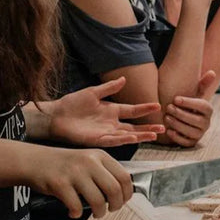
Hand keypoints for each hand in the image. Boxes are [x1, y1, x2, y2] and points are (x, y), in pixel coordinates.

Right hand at [28, 146, 132, 218]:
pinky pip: (76, 206)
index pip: (124, 176)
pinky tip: (73, 211)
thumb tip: (121, 192)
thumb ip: (104, 171)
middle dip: (116, 205)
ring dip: (99, 212)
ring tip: (95, 213)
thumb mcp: (88, 159)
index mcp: (100, 155)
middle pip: (114, 189)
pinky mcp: (60, 183)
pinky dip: (77, 214)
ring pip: (98, 200)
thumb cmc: (64, 164)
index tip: (123, 201)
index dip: (127, 193)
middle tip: (110, 210)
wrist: (35, 160)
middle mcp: (89, 162)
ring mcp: (75, 172)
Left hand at [47, 77, 164, 146]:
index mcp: (112, 111)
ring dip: (141, 135)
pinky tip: (133, 137)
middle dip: (148, 128)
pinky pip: (113, 140)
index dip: (145, 109)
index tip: (158, 106)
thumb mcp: (93, 92)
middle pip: (134, 126)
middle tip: (163, 128)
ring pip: (127, 135)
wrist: (56, 115)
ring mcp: (105, 132)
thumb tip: (124, 79)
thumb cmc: (72, 104)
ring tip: (154, 135)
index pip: (133, 111)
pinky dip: (124, 139)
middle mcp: (111, 123)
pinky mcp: (97, 139)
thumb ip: (109, 88)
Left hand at [164, 70, 214, 146]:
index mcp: (209, 110)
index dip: (189, 102)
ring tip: (167, 117)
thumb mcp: (195, 94)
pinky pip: (185, 142)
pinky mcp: (192, 143)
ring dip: (177, 124)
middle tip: (168, 107)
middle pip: (195, 120)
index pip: (202, 106)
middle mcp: (207, 123)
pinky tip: (168, 129)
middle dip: (180, 113)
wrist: (185, 118)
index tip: (175, 98)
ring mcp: (200, 134)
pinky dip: (176, 137)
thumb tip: (212, 72)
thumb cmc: (189, 104)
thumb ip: (203, 83)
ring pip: (189, 131)